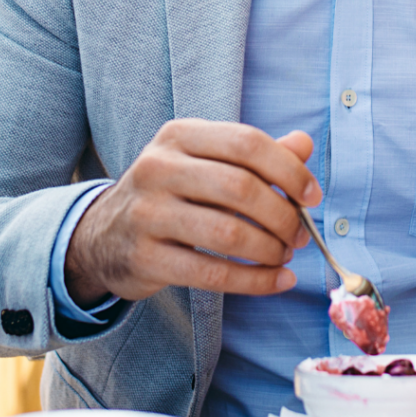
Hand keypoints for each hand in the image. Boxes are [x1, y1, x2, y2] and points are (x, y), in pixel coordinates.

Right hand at [64, 122, 321, 305]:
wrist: (103, 236)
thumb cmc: (172, 194)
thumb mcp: (207, 162)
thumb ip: (257, 154)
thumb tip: (305, 144)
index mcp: (179, 135)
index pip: (247, 143)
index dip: (289, 170)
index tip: (312, 195)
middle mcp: (158, 167)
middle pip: (241, 188)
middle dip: (283, 215)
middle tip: (300, 234)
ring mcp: (147, 214)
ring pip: (229, 233)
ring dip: (271, 250)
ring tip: (286, 255)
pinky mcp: (146, 258)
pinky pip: (213, 274)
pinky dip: (256, 281)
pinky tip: (277, 280)